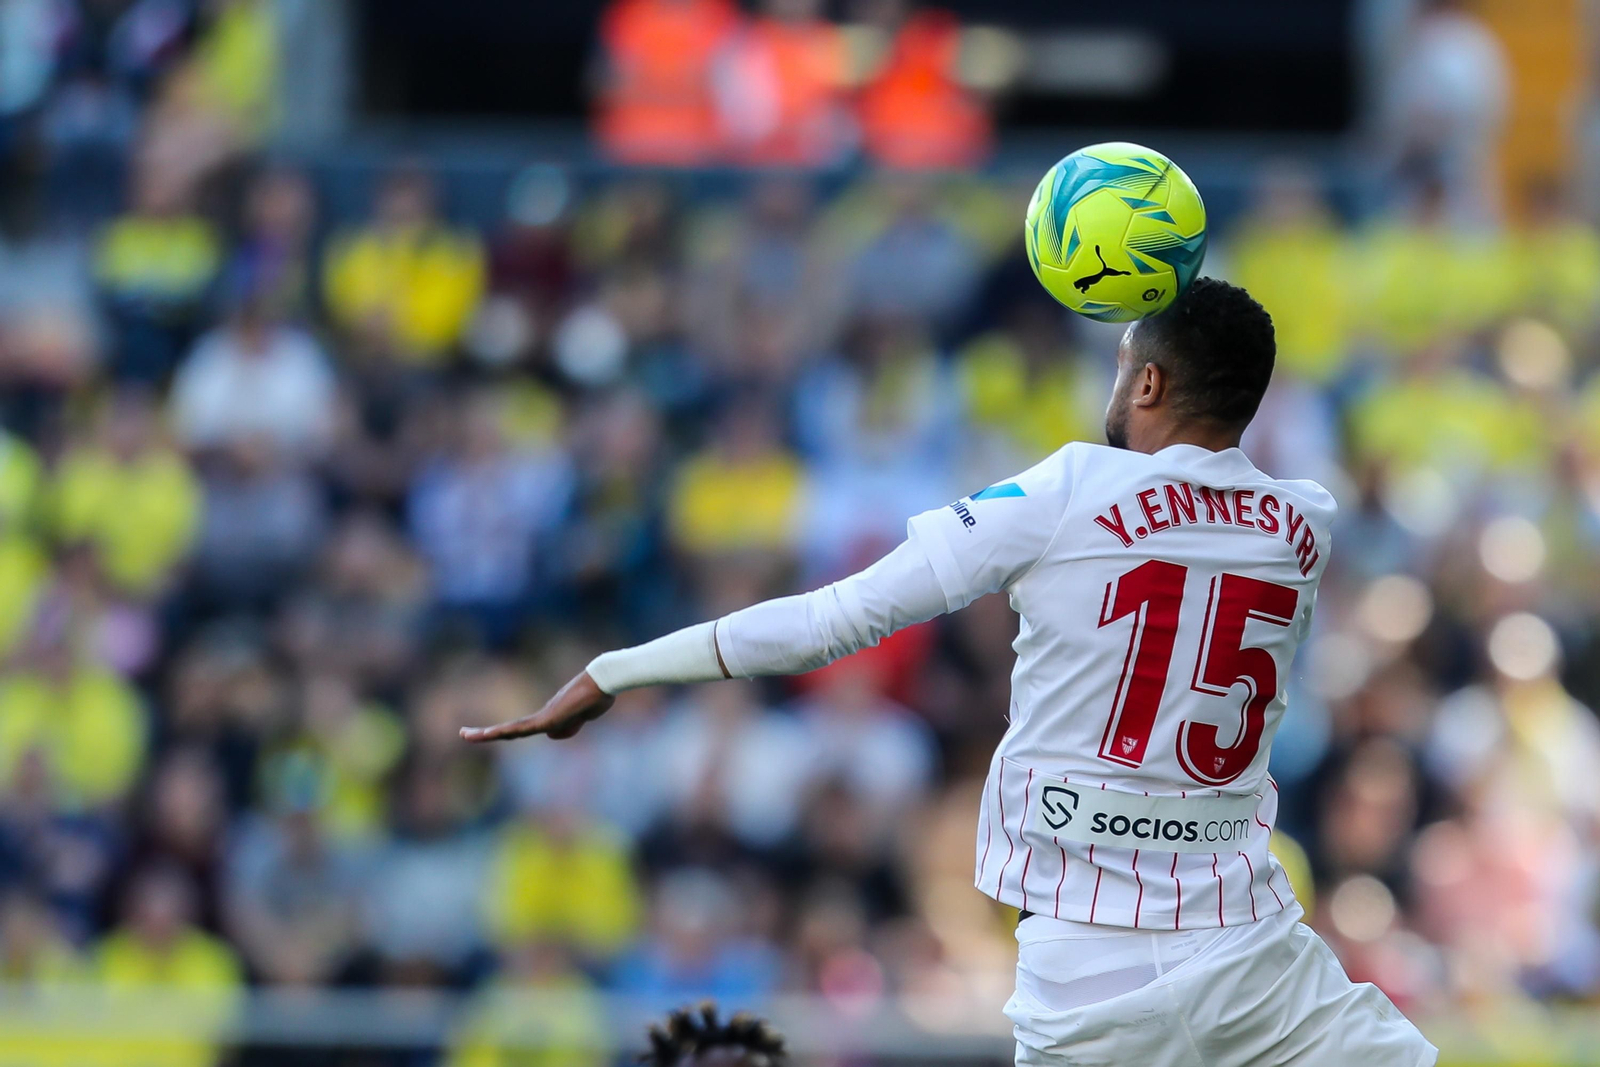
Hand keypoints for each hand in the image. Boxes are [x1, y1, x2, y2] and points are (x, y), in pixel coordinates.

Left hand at [459, 671, 615, 743]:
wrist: (602, 681)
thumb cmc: (596, 697)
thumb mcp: (581, 718)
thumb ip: (567, 727)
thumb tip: (551, 734)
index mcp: (548, 717)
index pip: (520, 729)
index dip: (503, 732)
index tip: (486, 734)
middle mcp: (541, 716)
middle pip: (509, 729)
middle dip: (486, 733)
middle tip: (462, 734)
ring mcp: (544, 717)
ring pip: (511, 729)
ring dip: (487, 734)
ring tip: (465, 735)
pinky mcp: (548, 719)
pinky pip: (523, 728)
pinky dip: (505, 731)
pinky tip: (490, 733)